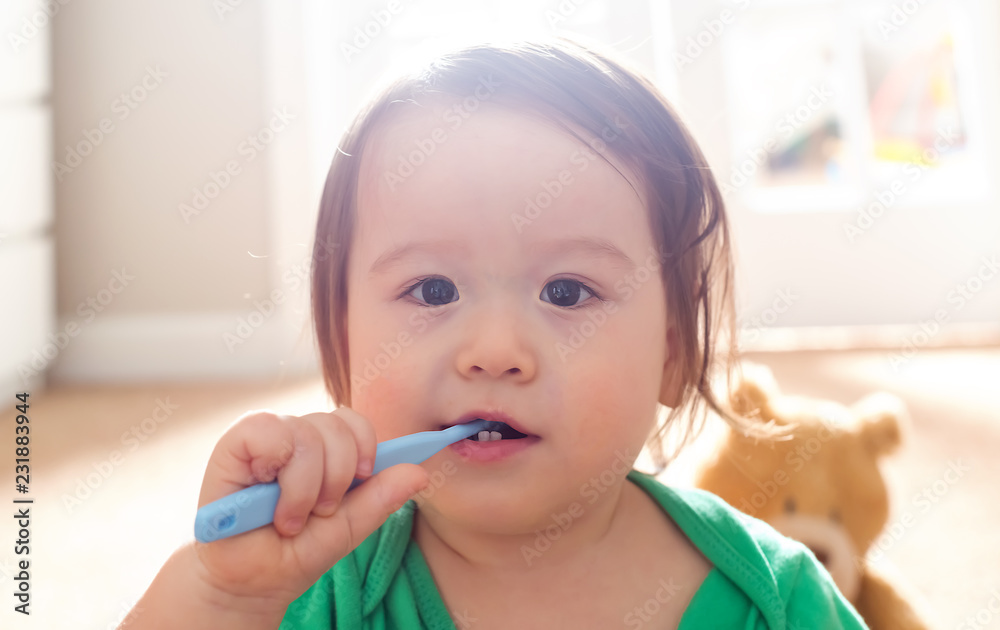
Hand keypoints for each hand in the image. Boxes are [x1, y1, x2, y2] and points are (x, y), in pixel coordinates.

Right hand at [191, 407, 429, 607]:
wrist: (247, 583)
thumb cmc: (294, 553)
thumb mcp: (347, 528)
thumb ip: (380, 497)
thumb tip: (420, 471)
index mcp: (324, 450)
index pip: (355, 421)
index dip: (366, 446)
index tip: (364, 478)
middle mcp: (296, 435)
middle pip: (338, 424)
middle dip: (338, 476)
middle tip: (319, 513)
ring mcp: (266, 436)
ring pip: (309, 432)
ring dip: (307, 486)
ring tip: (290, 519)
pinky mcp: (235, 443)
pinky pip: (269, 430)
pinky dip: (279, 471)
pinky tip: (267, 500)